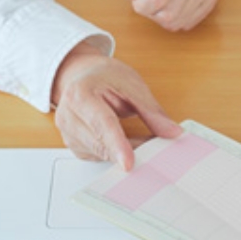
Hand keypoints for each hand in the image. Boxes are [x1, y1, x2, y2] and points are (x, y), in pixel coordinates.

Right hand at [51, 42, 181, 169]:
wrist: (83, 76)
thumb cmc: (105, 77)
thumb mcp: (133, 86)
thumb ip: (152, 112)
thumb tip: (172, 132)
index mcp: (80, 94)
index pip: (101, 124)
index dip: (117, 145)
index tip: (128, 163)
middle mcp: (68, 116)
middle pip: (100, 144)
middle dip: (129, 150)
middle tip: (154, 150)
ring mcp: (68, 133)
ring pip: (100, 154)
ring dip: (123, 152)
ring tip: (139, 141)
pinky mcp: (74, 146)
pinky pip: (98, 157)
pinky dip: (114, 153)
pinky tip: (122, 143)